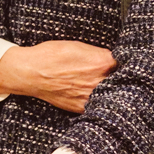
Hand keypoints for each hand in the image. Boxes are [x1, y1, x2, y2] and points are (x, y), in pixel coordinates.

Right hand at [0, 40, 115, 112]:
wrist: (29, 73)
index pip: (124, 64)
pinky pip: (95, 105)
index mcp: (102, 63)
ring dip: (107, 90)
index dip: (122, 64)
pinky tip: (89, 93)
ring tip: (97, 85)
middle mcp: (99, 82)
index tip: (121, 65)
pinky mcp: (80, 107)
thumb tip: (111, 59)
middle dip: (116, 78)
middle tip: (111, 75)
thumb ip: (98, 53)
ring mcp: (90, 97)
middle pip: (119, 81)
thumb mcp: (77, 45)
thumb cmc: (50, 56)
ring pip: (108, 95)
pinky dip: (95, 100)